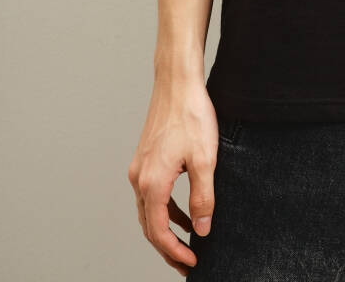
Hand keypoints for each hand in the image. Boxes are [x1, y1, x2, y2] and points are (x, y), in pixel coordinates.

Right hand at [127, 79, 218, 275]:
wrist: (177, 82)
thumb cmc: (191, 116)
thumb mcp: (204, 159)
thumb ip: (203, 197)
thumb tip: (201, 228)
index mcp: (152, 183)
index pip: (159, 232)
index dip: (175, 252)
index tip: (192, 263)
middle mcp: (139, 178)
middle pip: (149, 226)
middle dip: (168, 248)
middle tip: (188, 263)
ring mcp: (140, 168)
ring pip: (149, 211)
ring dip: (166, 229)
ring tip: (188, 242)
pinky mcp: (146, 158)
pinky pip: (152, 194)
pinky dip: (166, 209)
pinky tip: (184, 211)